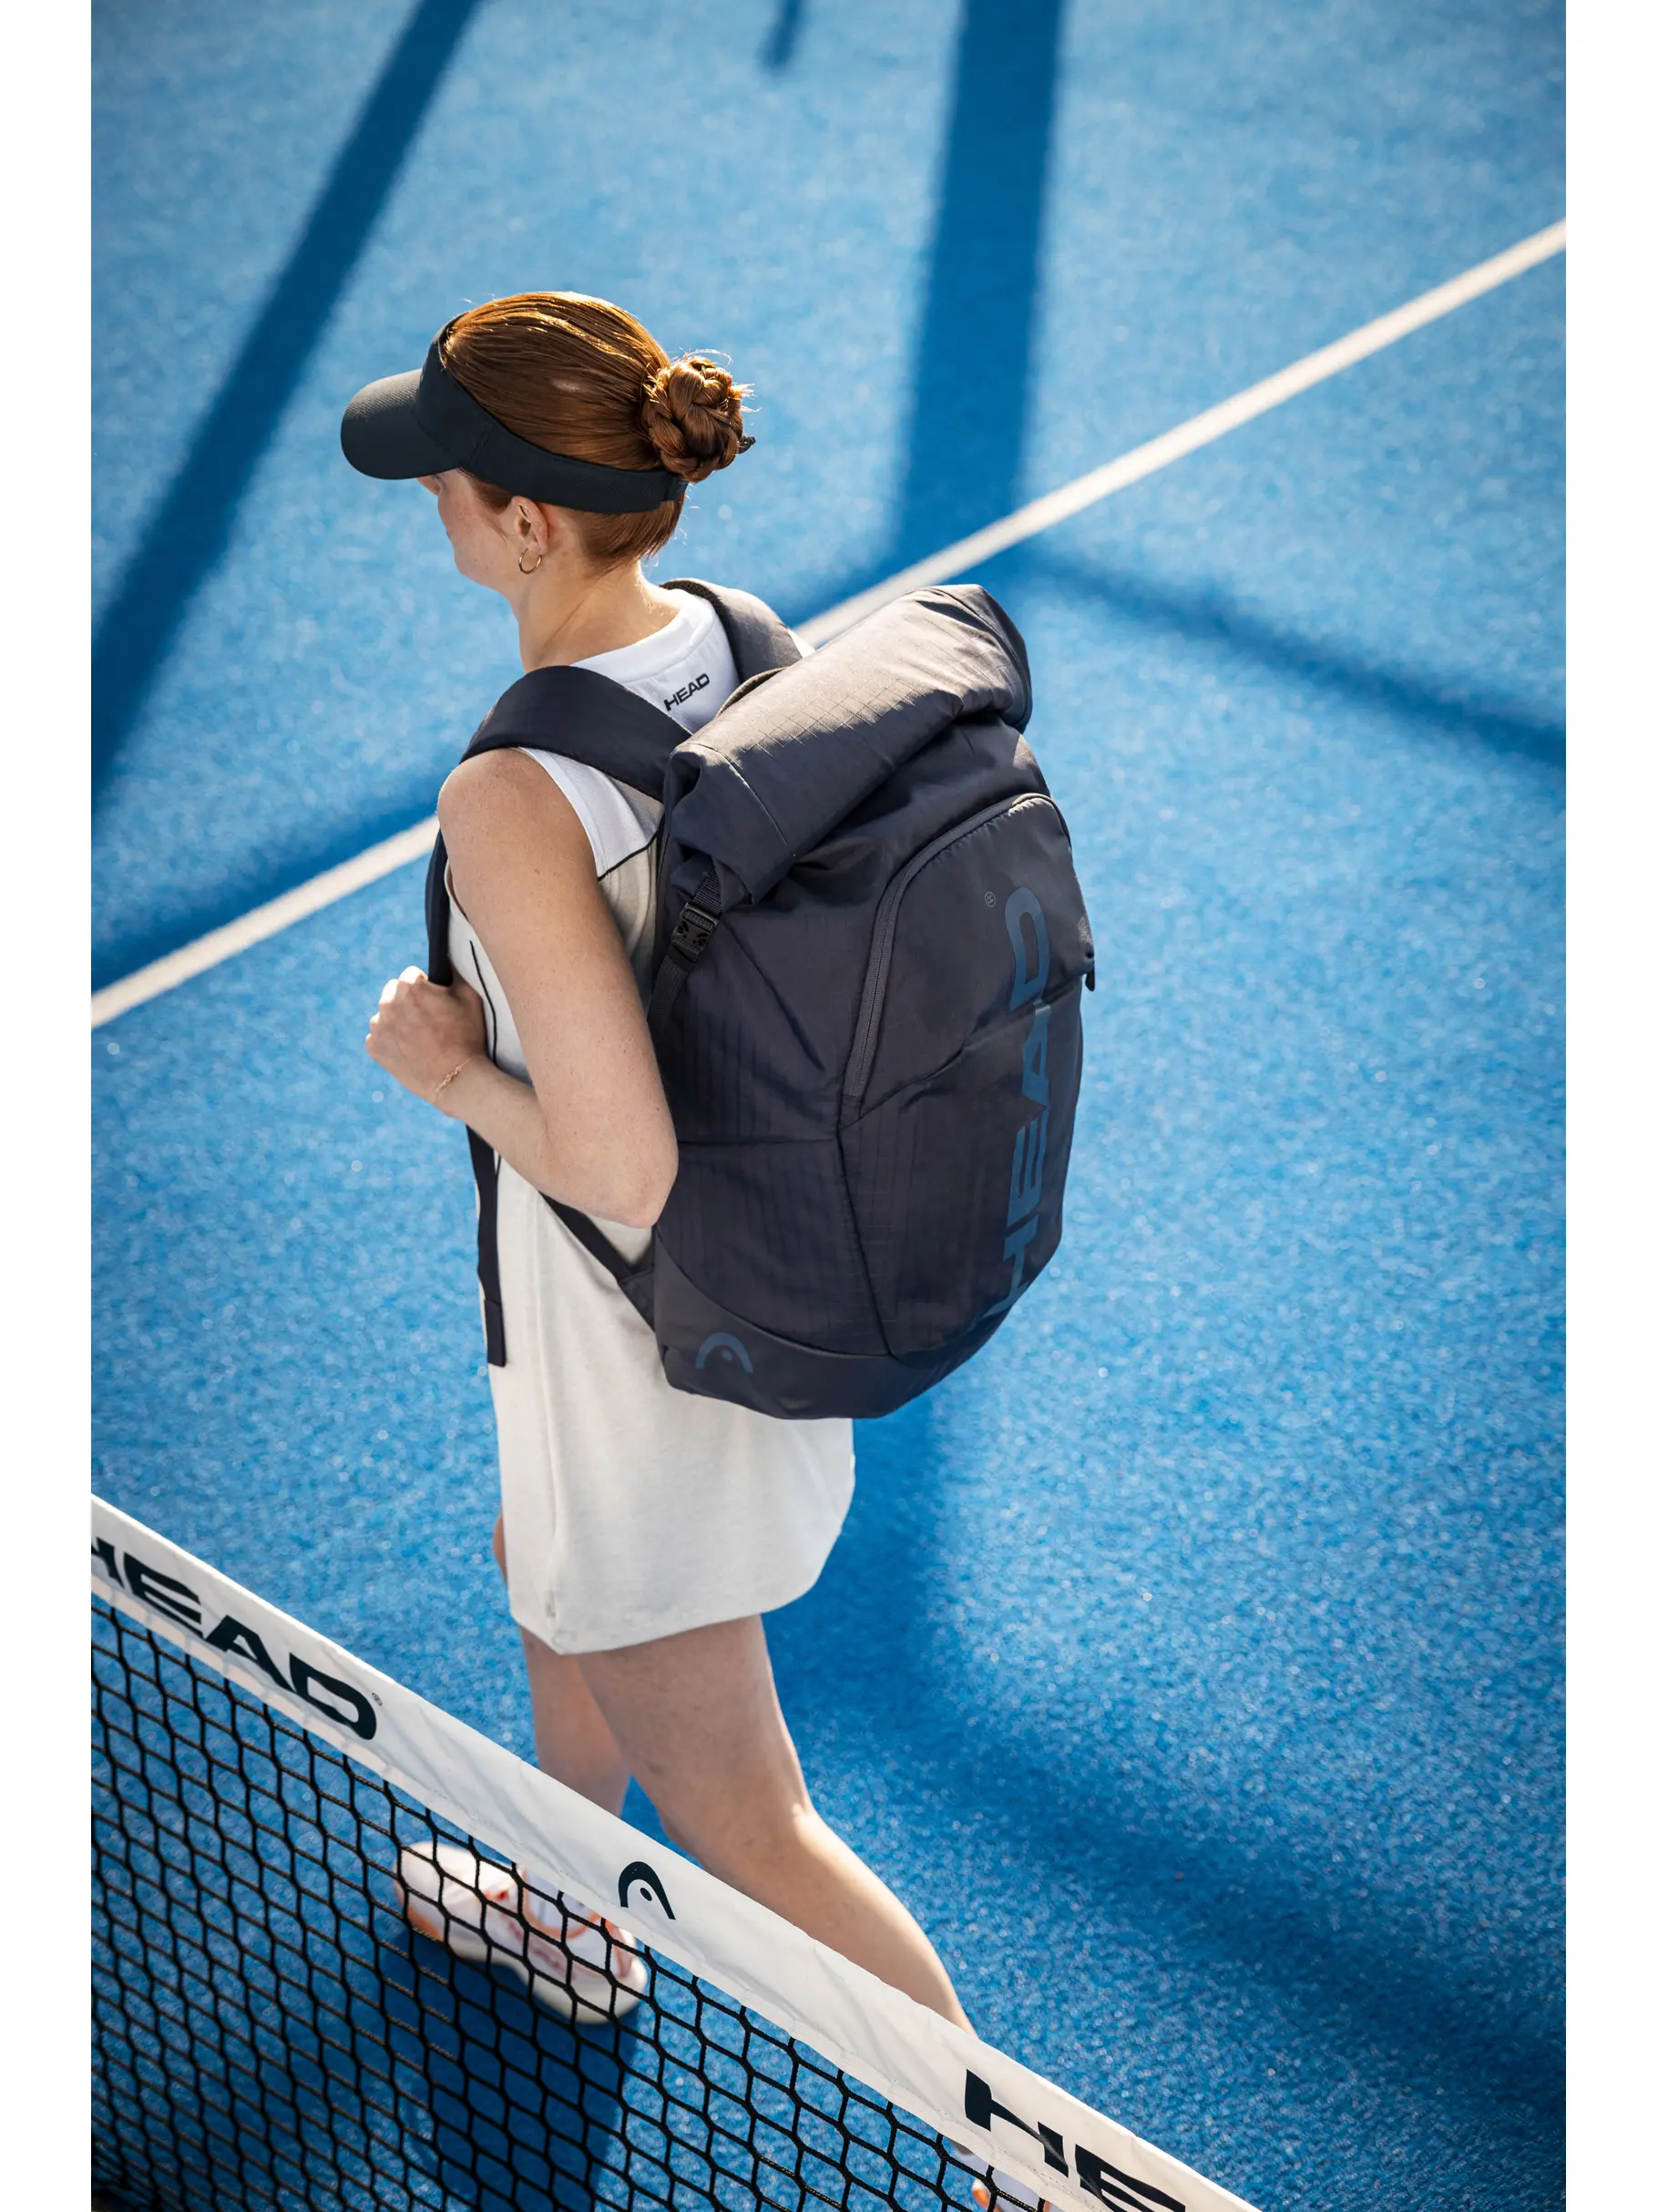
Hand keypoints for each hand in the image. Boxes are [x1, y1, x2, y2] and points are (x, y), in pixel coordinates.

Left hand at [367, 967, 487, 1108]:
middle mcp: (389, 1004)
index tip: (436, 1002)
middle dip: (407, 1000)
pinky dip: (390, 1040)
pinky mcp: (374, 1047)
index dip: (426, 987)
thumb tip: (445, 955)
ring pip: (384, 1014)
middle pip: (394, 991)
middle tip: (427, 1020)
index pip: (411, 975)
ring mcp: (379, 1027)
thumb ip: (455, 971)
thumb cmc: (467, 1036)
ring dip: (397, 1020)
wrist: (456, 1078)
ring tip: (419, 1037)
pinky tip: (409, 1049)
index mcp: (410, 988)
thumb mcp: (469, 997)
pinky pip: (378, 1036)